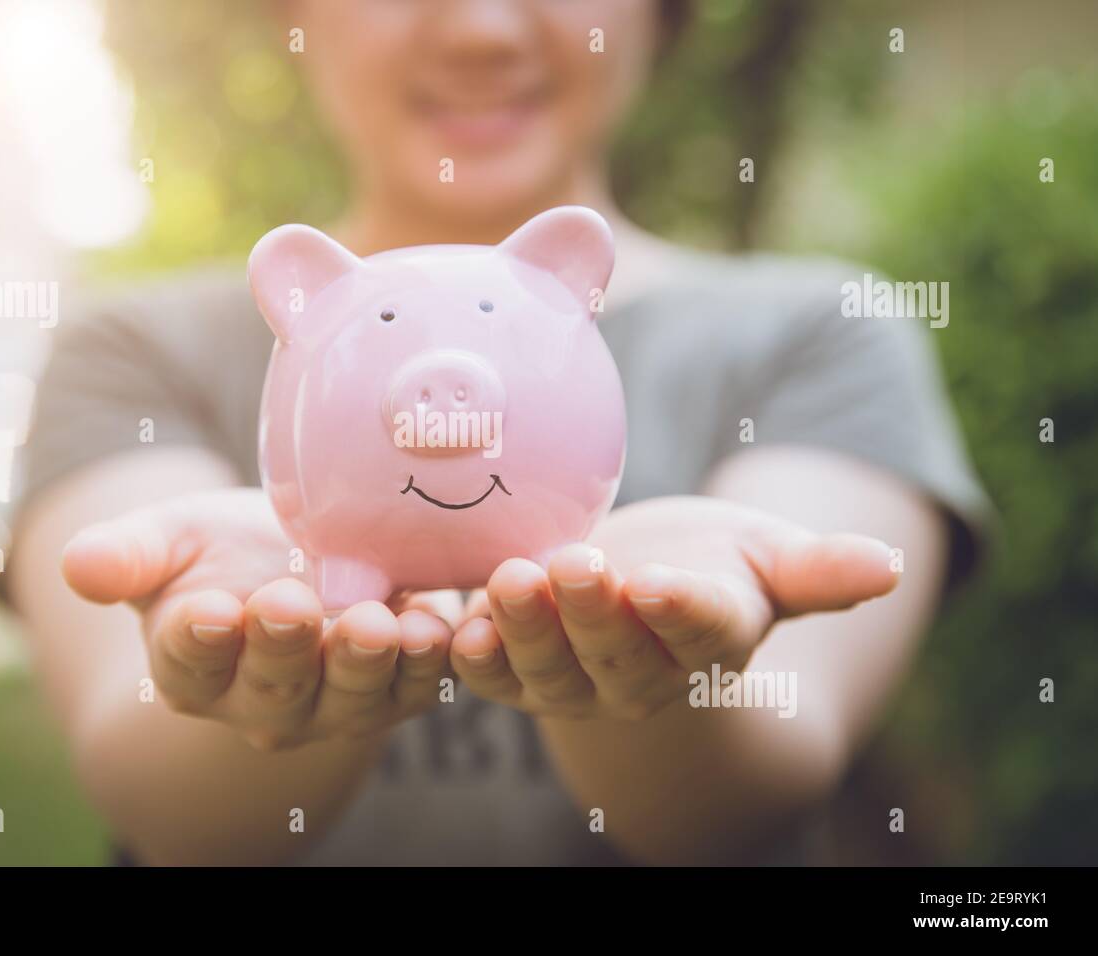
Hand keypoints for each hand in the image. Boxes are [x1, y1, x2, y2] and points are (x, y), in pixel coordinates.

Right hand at [60, 488, 456, 749]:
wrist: (297, 558)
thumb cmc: (221, 552)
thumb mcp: (168, 539)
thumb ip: (126, 555)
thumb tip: (78, 564)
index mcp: (192, 669)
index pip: (190, 661)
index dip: (197, 641)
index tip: (206, 611)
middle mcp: (261, 702)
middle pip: (274, 686)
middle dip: (284, 647)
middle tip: (289, 605)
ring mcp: (333, 701)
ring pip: (351, 696)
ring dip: (366, 663)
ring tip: (376, 623)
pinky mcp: (395, 688)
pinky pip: (413, 686)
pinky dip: (427, 663)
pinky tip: (436, 626)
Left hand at [449, 495, 897, 719]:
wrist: (642, 582)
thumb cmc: (712, 563)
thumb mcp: (765, 555)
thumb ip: (817, 569)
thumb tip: (891, 565)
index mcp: (710, 638)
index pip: (702, 631)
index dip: (681, 611)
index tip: (658, 582)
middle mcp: (642, 675)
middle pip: (616, 658)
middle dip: (592, 616)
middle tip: (572, 566)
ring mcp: (577, 680)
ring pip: (548, 673)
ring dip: (524, 632)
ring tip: (508, 580)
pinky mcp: (519, 671)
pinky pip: (491, 675)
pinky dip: (471, 657)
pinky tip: (454, 623)